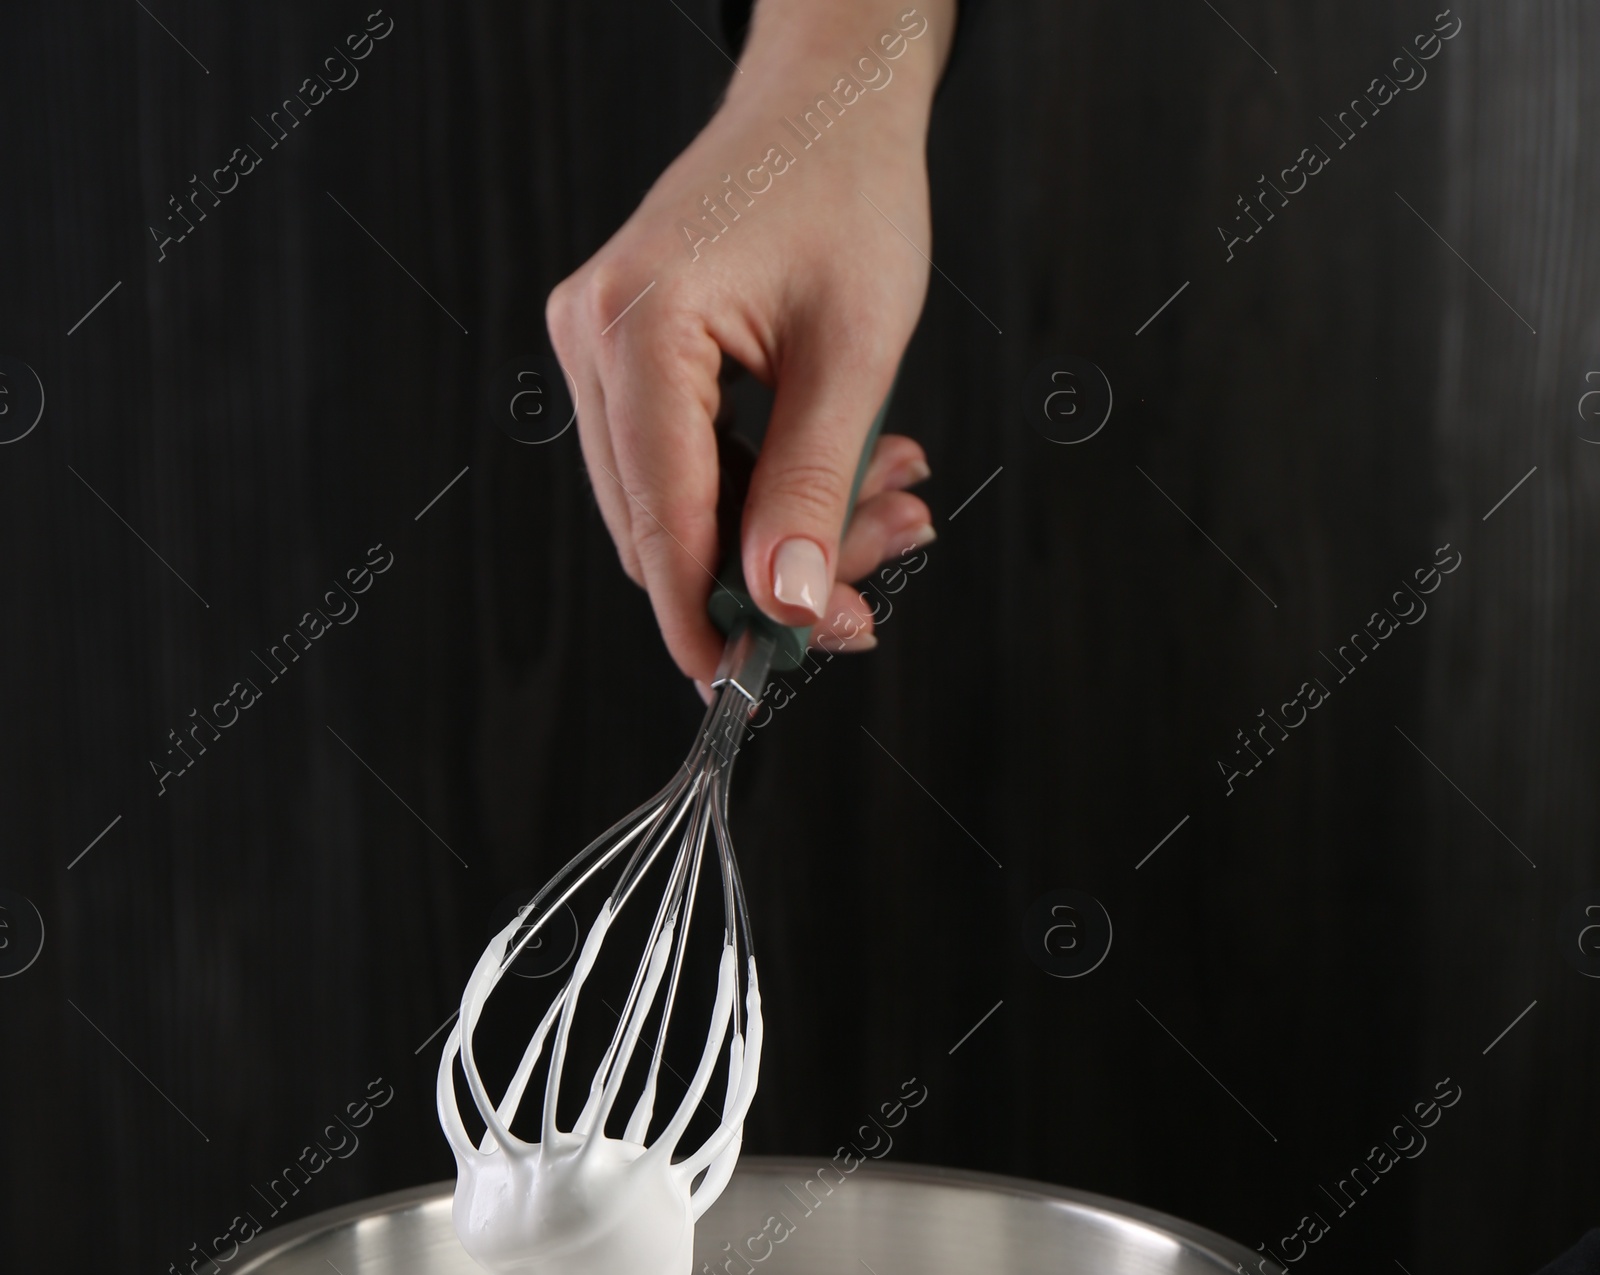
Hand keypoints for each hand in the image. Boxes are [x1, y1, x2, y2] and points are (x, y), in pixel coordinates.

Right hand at [546, 1, 954, 682]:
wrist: (830, 99)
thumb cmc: (847, 191)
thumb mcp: (855, 355)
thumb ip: (813, 489)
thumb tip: (783, 607)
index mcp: (638, 324)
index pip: (660, 520)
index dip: (702, 619)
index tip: (744, 691)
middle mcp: (594, 336)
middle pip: (664, 528)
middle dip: (770, 577)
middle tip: (873, 589)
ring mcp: (599, 348)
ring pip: (680, 510)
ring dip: (784, 537)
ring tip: (893, 505)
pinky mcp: (625, 358)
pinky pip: (687, 469)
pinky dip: (769, 494)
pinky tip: (855, 477)